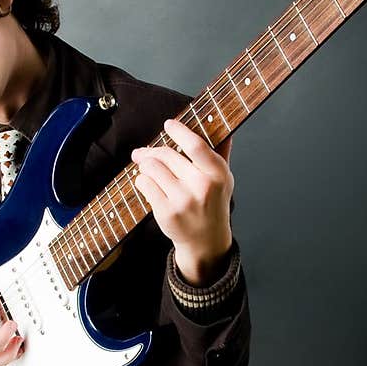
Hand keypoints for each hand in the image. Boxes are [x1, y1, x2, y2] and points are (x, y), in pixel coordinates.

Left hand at [131, 119, 233, 283]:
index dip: (179, 131)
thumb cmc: (213, 205)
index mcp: (217, 174)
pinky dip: (142, 181)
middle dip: (150, 151)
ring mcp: (183, 201)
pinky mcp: (167, 212)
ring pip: (151, 168)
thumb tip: (220, 126)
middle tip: (141, 152)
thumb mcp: (224, 179)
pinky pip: (144, 184)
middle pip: (167, 155)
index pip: (196, 145)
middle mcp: (201, 186)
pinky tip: (147, 184)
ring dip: (145, 166)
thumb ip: (221, 152)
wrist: (206, 241)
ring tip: (146, 169)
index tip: (168, 124)